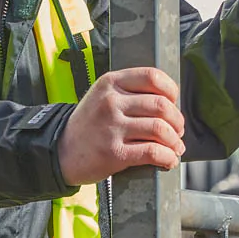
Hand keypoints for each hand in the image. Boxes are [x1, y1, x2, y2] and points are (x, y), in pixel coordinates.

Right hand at [57, 67, 185, 184]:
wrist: (61, 151)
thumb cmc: (88, 124)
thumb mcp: (102, 96)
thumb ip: (130, 92)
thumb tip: (170, 103)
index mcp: (110, 83)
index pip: (153, 77)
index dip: (171, 91)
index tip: (173, 103)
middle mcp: (111, 102)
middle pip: (161, 105)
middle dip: (177, 121)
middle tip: (177, 130)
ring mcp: (112, 128)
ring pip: (160, 129)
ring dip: (174, 141)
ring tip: (174, 147)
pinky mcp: (114, 153)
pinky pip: (153, 152)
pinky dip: (168, 158)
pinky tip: (168, 160)